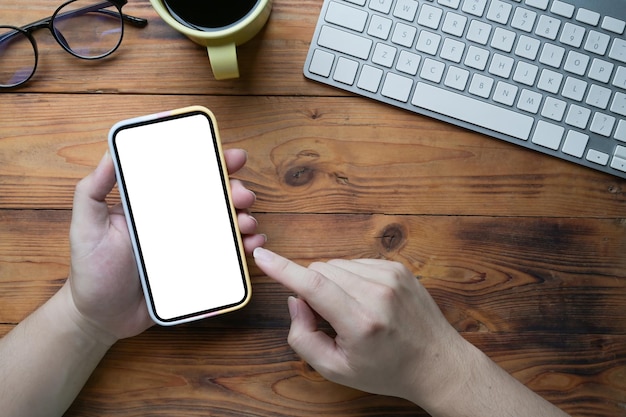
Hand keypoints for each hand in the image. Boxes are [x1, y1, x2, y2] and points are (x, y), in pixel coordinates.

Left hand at [66, 149, 264, 344]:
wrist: (102, 317)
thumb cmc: (91, 271)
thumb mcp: (86, 227)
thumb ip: (92, 190)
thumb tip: (110, 153)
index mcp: (156, 205)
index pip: (188, 175)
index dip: (213, 162)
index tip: (231, 156)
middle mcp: (177, 221)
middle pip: (216, 197)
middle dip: (237, 190)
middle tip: (242, 195)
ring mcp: (191, 245)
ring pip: (228, 223)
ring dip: (245, 217)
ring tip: (246, 223)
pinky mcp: (199, 268)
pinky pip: (229, 255)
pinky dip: (246, 247)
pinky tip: (250, 246)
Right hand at [252, 248, 466, 404]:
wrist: (437, 363)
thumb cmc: (387, 370)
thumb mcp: (336, 370)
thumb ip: (303, 337)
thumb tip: (295, 300)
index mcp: (362, 322)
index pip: (313, 285)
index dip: (282, 270)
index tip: (261, 257)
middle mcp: (378, 293)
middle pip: (321, 270)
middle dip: (312, 289)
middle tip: (327, 317)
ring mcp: (391, 276)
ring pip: (337, 264)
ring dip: (332, 283)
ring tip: (352, 311)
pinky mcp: (398, 267)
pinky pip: (356, 263)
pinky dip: (350, 279)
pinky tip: (365, 301)